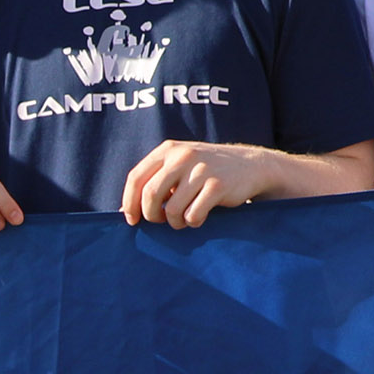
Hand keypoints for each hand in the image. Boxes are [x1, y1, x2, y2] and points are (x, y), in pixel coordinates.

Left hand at [120, 138, 265, 229]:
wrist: (249, 165)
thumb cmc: (206, 172)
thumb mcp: (179, 167)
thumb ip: (155, 182)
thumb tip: (124, 210)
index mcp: (168, 150)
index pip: (136, 178)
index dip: (129, 202)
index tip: (132, 220)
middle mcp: (182, 156)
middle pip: (150, 195)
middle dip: (151, 215)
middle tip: (160, 222)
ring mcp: (201, 170)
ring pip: (172, 209)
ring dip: (174, 223)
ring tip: (182, 220)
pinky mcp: (218, 186)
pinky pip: (193, 215)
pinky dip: (193, 223)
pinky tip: (200, 217)